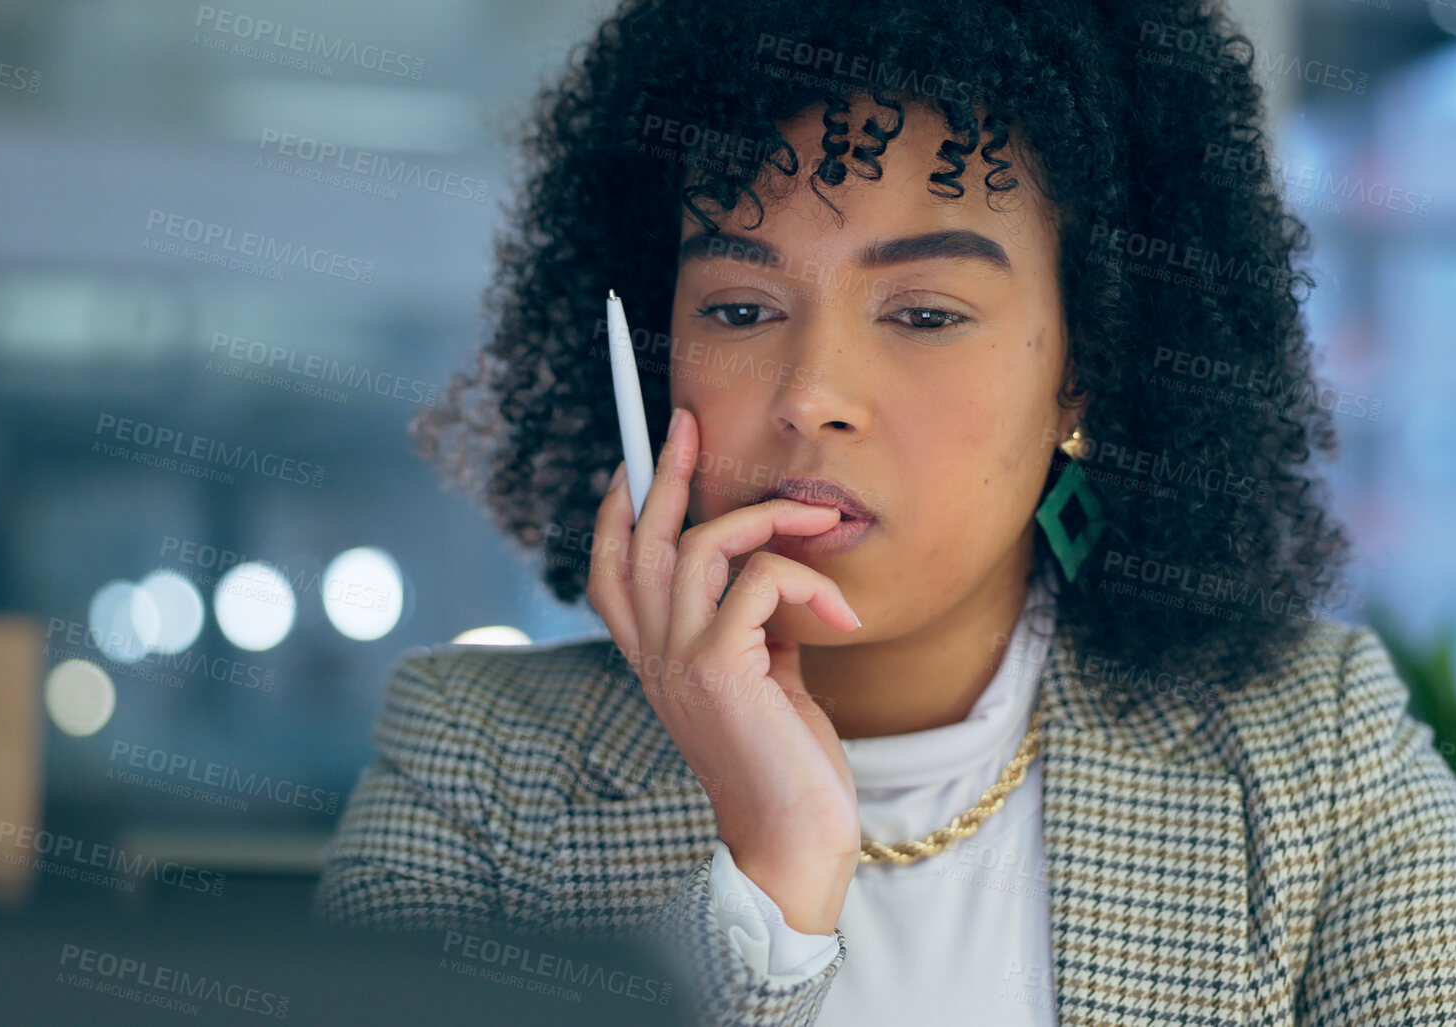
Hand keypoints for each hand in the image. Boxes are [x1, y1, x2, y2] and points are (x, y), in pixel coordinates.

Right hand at [586, 406, 861, 934]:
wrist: (792, 839)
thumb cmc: (786, 766)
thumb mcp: (764, 681)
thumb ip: (752, 628)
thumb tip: (770, 579)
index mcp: (658, 660)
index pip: (611, 571)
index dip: (618, 513)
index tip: (638, 461)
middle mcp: (655, 656)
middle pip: (644, 538)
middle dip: (665, 470)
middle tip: (687, 422)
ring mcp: (681, 659)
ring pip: (704, 544)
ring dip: (770, 517)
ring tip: (822, 521)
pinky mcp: (719, 667)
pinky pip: (759, 582)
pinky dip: (808, 583)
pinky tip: (843, 618)